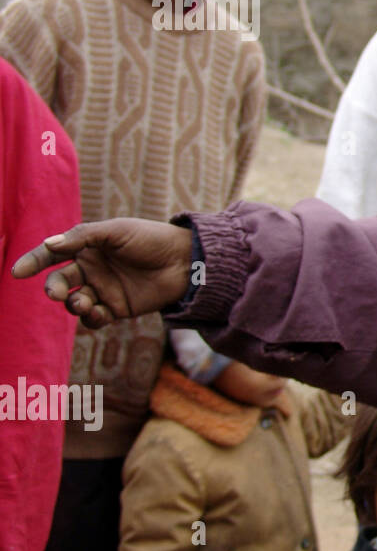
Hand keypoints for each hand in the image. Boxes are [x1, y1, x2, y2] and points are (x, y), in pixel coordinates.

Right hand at [10, 219, 194, 328]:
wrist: (185, 262)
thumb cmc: (151, 239)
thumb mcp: (116, 231)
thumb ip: (83, 237)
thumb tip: (49, 243)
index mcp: (87, 246)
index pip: (52, 254)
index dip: (33, 262)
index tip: (17, 272)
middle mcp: (91, 269)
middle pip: (59, 281)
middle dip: (53, 288)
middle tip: (56, 293)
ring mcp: (103, 289)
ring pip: (73, 302)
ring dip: (72, 304)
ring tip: (83, 302)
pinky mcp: (116, 308)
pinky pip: (93, 318)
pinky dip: (91, 318)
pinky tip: (99, 312)